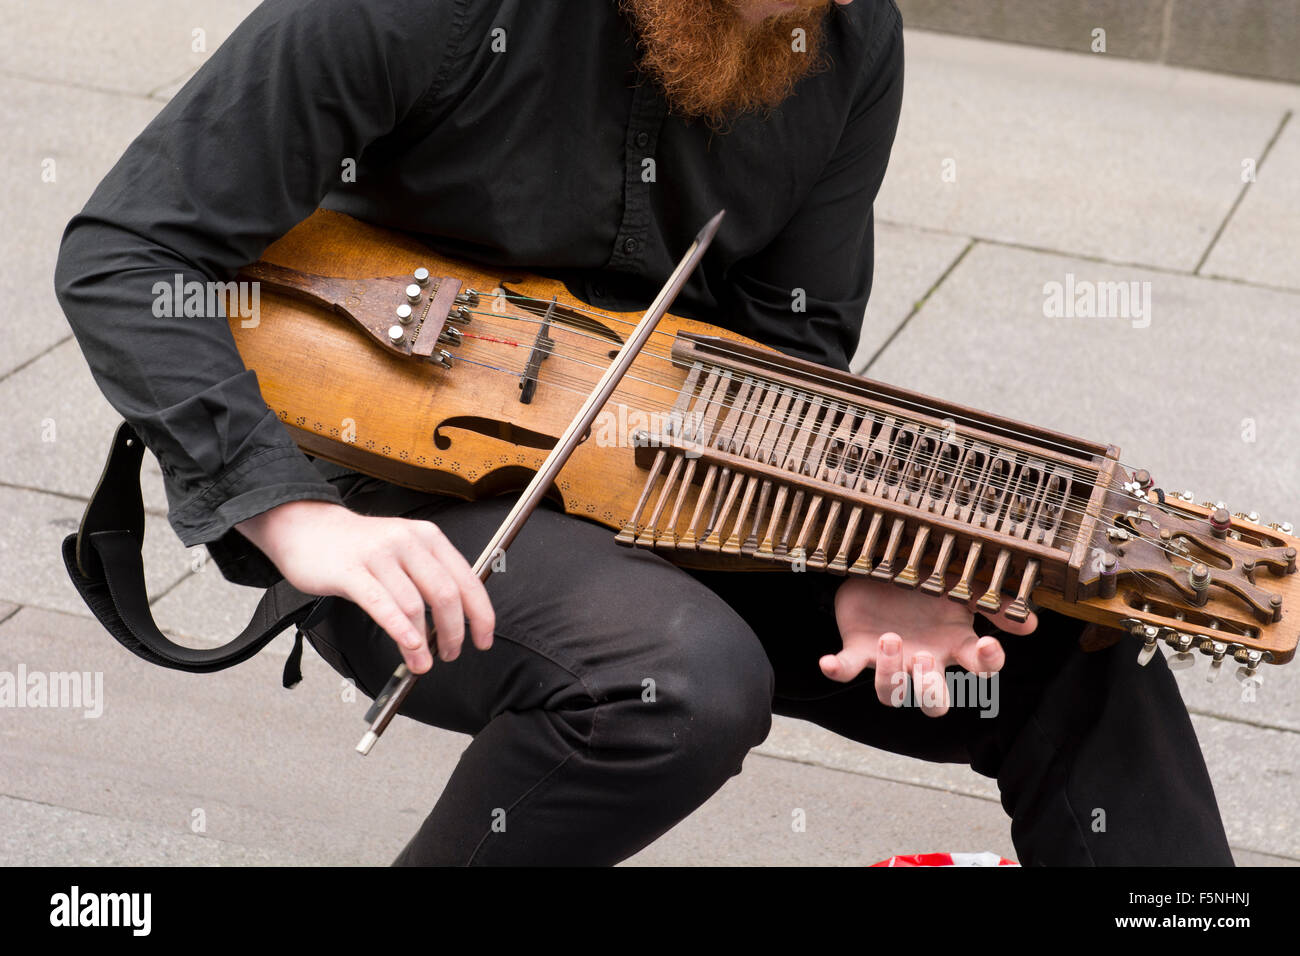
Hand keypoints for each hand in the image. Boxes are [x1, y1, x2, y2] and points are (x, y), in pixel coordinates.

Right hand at [235, 499, 493, 674]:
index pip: (467, 578)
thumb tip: (457, 619)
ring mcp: (378, 555)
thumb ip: (430, 575)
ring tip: (422, 662)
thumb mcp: (404, 548)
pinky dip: (400, 630)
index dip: (481, 613)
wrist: (307, 526)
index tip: (484, 639)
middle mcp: (407, 542)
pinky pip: (382, 605)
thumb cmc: (359, 546)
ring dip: (423, 642)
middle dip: (453, 631)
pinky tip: (409, 647)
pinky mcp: (350, 571)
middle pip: (445, 594)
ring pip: (414, 605)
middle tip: (451, 654)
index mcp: (428, 537)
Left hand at [823, 575, 1036, 716]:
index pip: (980, 670)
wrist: (881, 568)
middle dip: (931, 690)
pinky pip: (844, 670)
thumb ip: (995, 603)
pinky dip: (836, 669)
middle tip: (925, 658)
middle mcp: (923, 660)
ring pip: (889, 694)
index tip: (987, 645)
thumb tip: (1031, 623)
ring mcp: (889, 660)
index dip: (988, 665)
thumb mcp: (961, 585)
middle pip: (932, 702)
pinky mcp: (856, 650)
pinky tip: (828, 662)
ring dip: (889, 675)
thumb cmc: (925, 582)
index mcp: (953, 645)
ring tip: (889, 640)